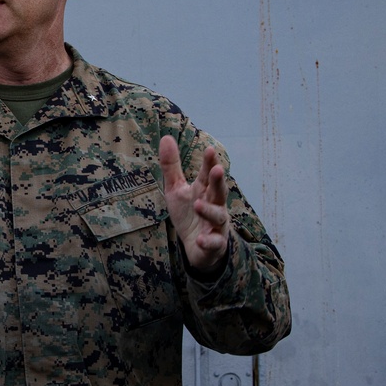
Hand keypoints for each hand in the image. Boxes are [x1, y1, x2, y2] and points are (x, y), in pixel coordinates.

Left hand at [158, 135, 230, 271]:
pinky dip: (209, 241)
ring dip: (209, 210)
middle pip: (219, 191)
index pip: (208, 174)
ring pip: (218, 216)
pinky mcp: (215, 244)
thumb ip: (172, 166)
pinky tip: (201, 239)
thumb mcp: (176, 189)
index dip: (209, 163)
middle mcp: (214, 205)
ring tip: (198, 205)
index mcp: (204, 190)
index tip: (209, 150)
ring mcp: (216, 225)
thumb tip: (166, 137)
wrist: (198, 247)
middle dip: (218, 181)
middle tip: (217, 169)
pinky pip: (214, 242)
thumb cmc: (189, 213)